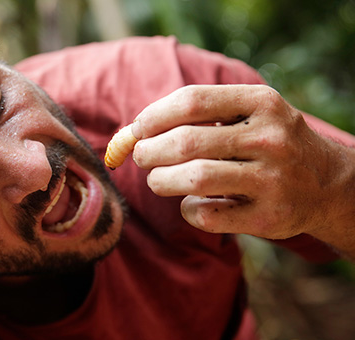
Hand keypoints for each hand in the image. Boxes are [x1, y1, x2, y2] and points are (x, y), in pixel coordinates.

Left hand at [130, 85, 354, 255]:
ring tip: (157, 179)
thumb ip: (198, 116)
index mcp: (262, 103)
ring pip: (193, 179)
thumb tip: (131, 132)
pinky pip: (206, 215)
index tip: (137, 129)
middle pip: (186, 142)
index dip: (153, 115)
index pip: (192, 100)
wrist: (327, 184)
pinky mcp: (267, 217)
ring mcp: (272, 180)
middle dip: (149, 151)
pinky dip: (187, 210)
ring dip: (161, 181)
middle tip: (142, 157)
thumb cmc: (268, 144)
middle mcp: (271, 138)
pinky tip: (191, 203)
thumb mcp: (248, 114)